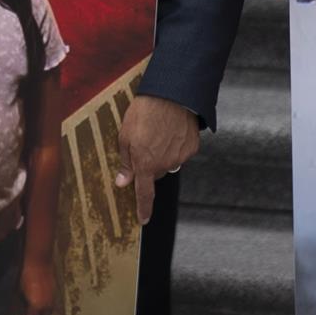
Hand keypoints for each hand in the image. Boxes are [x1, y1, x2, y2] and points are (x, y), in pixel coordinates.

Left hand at [15, 255, 55, 314]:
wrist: (39, 264)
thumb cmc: (27, 276)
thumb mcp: (21, 291)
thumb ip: (24, 302)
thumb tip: (25, 306)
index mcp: (36, 306)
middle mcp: (46, 306)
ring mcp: (52, 300)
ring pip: (48, 314)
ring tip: (34, 311)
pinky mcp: (55, 294)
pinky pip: (51, 306)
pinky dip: (46, 307)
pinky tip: (40, 303)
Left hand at [114, 94, 198, 224]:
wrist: (171, 95)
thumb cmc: (143, 113)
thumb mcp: (125, 135)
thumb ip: (126, 162)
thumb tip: (123, 182)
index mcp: (145, 164)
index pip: (144, 193)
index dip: (143, 208)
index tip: (143, 219)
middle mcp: (165, 165)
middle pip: (155, 173)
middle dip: (148, 164)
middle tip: (144, 144)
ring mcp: (180, 157)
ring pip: (168, 163)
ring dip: (162, 154)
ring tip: (158, 132)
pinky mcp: (192, 147)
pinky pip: (181, 153)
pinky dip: (175, 146)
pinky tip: (171, 130)